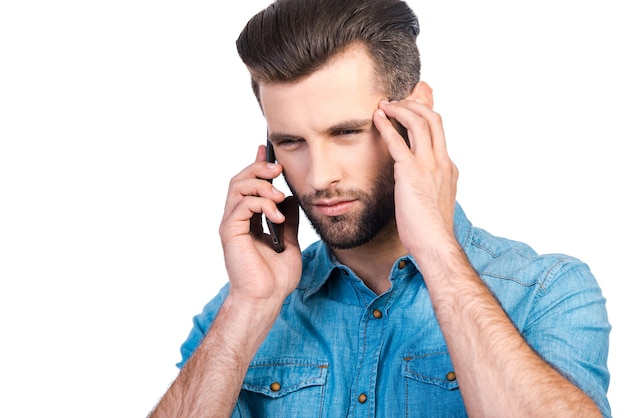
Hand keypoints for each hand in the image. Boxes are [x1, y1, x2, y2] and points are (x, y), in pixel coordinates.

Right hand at [219, 145, 301, 306]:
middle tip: (277, 170)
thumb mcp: (290, 241)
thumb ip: (288, 219)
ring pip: (237, 186)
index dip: (257, 165)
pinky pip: (241, 204)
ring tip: (278, 196)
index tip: (266, 149)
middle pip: (239, 180)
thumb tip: (292, 198)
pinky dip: (261, 203)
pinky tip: (277, 215)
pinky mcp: (230, 232)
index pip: (249, 185)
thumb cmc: (275, 278)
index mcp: (249, 220)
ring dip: (260, 185)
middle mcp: (236, 219)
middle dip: (259, 169)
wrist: (266, 299)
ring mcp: (231, 224)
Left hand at [373, 99, 458, 256]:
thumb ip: (427, 188)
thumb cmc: (430, 231)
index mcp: (448, 169)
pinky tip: (376, 118)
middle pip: (434, 119)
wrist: (435, 244)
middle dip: (414, 105)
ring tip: (384, 106)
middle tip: (396, 103)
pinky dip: (387, 125)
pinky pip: (398, 142)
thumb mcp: (433, 203)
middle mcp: (442, 162)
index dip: (424, 117)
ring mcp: (429, 165)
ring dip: (400, 109)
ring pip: (419, 122)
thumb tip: (415, 187)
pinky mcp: (411, 172)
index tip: (408, 112)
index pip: (439, 133)